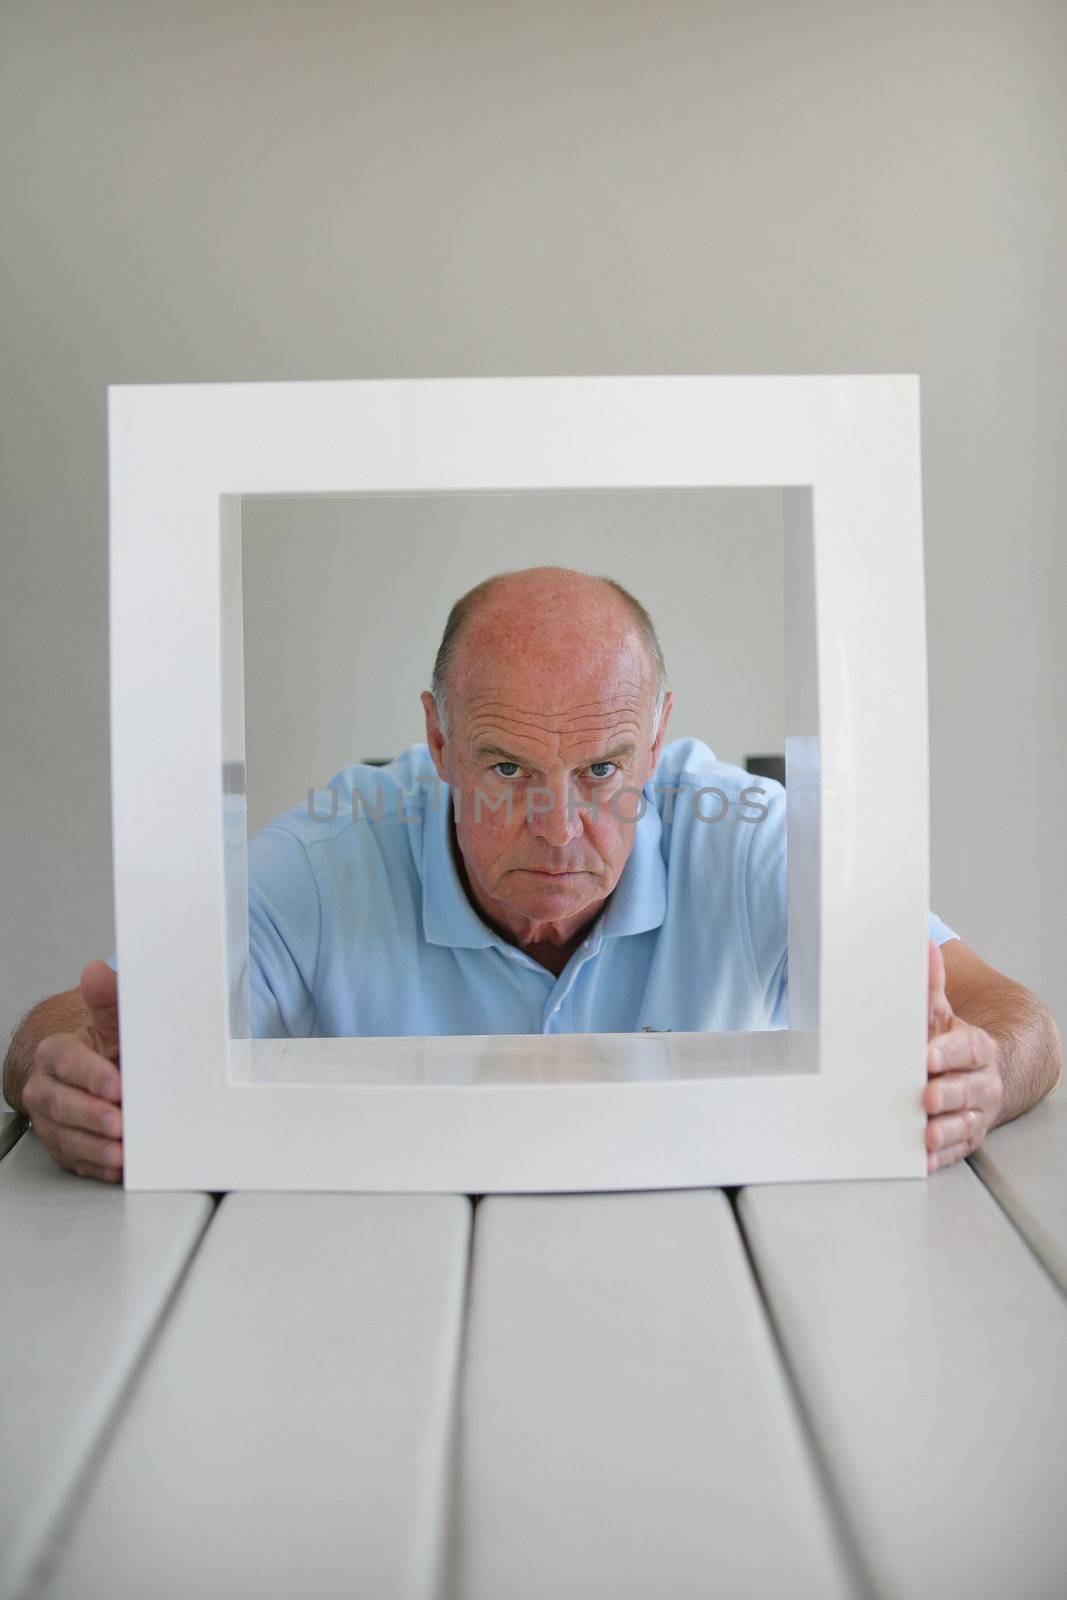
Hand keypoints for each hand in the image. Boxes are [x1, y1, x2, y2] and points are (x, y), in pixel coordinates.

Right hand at [22, 961, 122, 1182]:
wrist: (95, 1076)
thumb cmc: (105, 1049)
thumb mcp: (111, 1022)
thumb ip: (108, 1000)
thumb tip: (98, 971)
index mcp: (56, 1054)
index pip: (67, 1062)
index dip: (91, 1075)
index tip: (117, 1084)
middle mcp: (47, 1089)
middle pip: (62, 1105)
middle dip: (92, 1115)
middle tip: (119, 1122)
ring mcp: (52, 1122)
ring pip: (66, 1137)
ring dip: (94, 1147)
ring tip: (120, 1151)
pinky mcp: (64, 1148)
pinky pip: (76, 1161)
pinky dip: (97, 1166)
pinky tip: (117, 1166)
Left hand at [924, 938, 1002, 1172]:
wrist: (985, 1074)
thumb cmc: (954, 1044)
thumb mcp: (942, 1015)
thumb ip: (931, 987)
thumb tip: (923, 946)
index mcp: (977, 1049)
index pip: (967, 1049)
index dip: (948, 1053)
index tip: (927, 1056)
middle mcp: (982, 1083)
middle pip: (967, 1089)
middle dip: (947, 1094)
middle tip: (926, 1096)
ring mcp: (977, 1113)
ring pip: (965, 1123)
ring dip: (946, 1129)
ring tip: (928, 1134)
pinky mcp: (968, 1138)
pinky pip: (957, 1150)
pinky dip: (941, 1156)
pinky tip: (924, 1157)